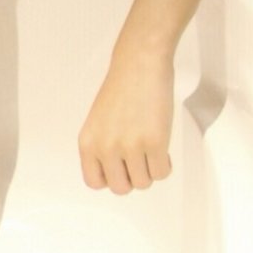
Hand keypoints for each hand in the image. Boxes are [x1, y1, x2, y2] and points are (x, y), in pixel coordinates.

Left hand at [78, 51, 173, 194]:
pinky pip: (161, 173)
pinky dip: (165, 166)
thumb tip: (117, 174)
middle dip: (132, 177)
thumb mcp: (98, 123)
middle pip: (121, 188)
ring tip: (151, 150)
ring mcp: (130, 146)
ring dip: (150, 170)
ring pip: (143, 183)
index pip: (95, 182)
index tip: (121, 167)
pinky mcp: (154, 142)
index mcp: (87, 143)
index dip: (111, 178)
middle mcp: (105, 148)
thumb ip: (101, 148)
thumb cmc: (121, 89)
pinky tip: (162, 148)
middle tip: (139, 159)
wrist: (139, 64)